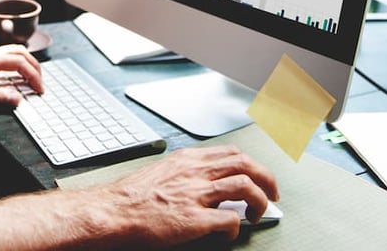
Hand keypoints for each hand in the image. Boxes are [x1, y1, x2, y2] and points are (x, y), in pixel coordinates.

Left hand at [0, 46, 42, 105]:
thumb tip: (16, 99)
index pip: (18, 62)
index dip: (33, 75)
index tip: (39, 89)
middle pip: (20, 53)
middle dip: (35, 68)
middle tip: (40, 86)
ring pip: (14, 52)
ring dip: (28, 64)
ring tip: (33, 81)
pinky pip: (6, 57)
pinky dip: (18, 64)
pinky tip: (17, 77)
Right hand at [104, 145, 279, 244]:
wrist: (113, 211)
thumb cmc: (132, 196)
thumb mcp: (162, 173)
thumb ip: (186, 174)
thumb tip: (205, 184)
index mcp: (188, 160)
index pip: (231, 153)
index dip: (252, 165)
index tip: (259, 176)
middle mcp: (195, 172)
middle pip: (246, 164)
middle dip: (266, 179)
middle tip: (272, 194)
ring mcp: (196, 194)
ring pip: (246, 187)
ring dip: (260, 201)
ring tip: (258, 214)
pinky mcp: (194, 219)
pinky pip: (230, 220)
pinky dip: (236, 228)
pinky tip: (229, 233)